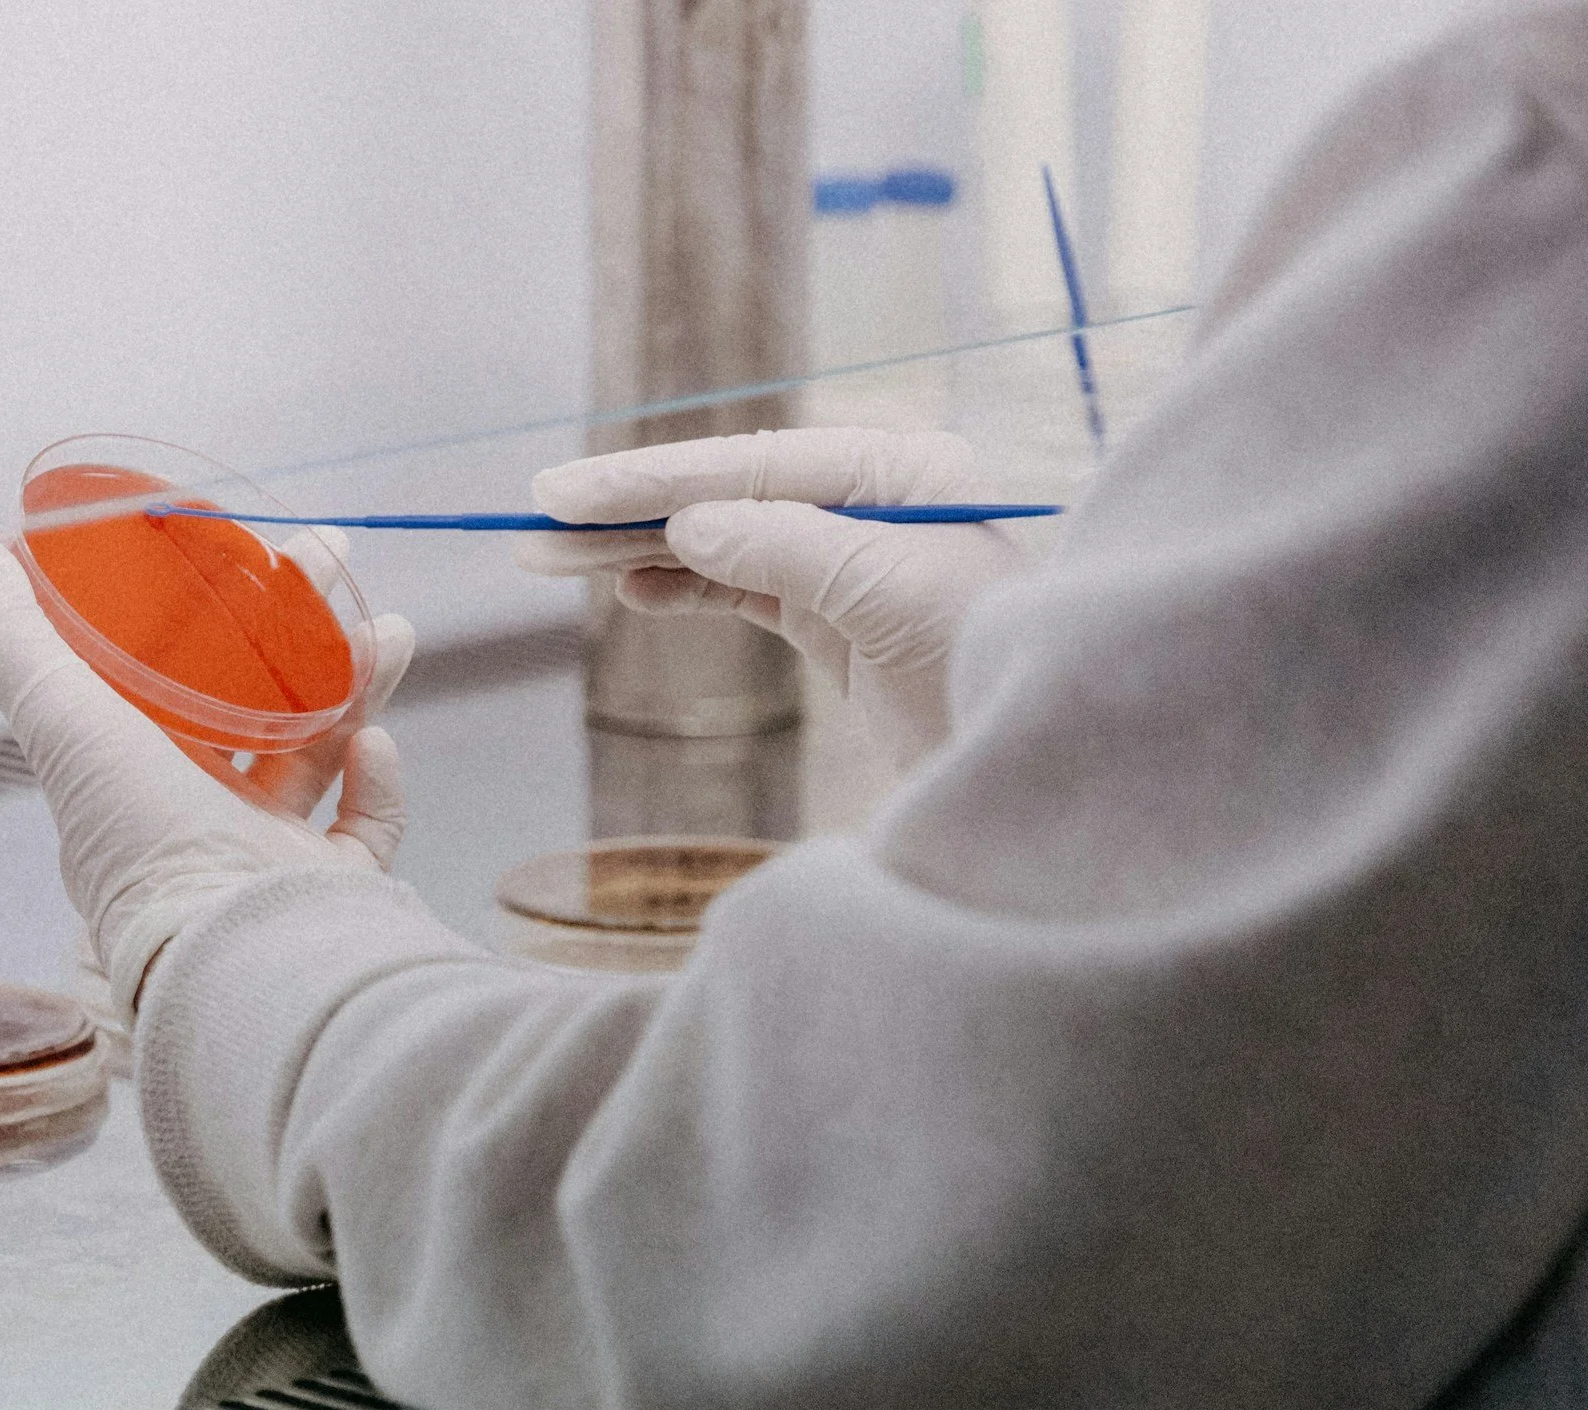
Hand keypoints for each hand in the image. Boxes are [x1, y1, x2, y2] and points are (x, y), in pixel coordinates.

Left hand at [0, 517, 413, 1015]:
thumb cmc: (147, 846)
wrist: (246, 955)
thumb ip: (8, 633)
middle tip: (327, 556)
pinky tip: (376, 742)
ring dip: (352, 680)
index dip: (198, 606)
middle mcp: (195, 817)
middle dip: (294, 622)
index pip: (164, 675)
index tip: (234, 546)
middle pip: (251, 697)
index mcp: (129, 779)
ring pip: (319, 748)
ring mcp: (268, 857)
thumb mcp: (65, 720)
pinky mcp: (333, 890)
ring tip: (389, 629)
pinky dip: (376, 783)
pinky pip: (365, 824)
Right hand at [514, 428, 1030, 766]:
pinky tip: (631, 589)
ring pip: (724, 543)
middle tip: (535, 525)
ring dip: (640, 551)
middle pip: (727, 495)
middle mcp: (873, 501)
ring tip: (554, 562)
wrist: (1052, 767)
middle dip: (629, 511)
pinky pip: (745, 589)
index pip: (751, 464)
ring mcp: (853, 559)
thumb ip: (785, 547)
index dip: (652, 478)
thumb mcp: (889, 592)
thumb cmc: (994, 660)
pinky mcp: (843, 617)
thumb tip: (687, 525)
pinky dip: (685, 589)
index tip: (566, 492)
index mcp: (899, 468)